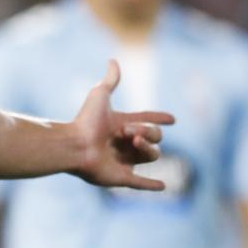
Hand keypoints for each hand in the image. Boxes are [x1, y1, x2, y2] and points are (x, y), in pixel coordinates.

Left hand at [70, 59, 175, 189]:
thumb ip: (110, 80)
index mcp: (121, 124)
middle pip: (154, 137)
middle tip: (128, 131)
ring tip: (133, 141)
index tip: (172, 119)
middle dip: (148, 131)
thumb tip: (113, 60)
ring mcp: (123, 161)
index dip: (158, 118)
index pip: (146, 119)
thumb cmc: (85, 120)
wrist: (74, 144)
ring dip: (148, 147)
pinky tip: (163, 186)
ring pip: (152, 155)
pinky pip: (140, 183)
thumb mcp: (100, 95)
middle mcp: (124, 143)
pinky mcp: (121, 177)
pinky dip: (151, 185)